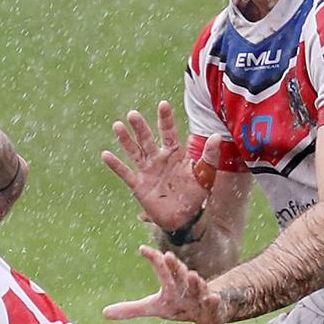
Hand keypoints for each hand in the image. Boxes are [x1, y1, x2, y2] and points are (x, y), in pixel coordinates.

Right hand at [102, 101, 220, 231]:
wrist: (185, 218)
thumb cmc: (196, 194)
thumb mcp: (205, 174)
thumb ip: (209, 155)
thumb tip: (217, 135)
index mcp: (175, 154)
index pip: (169, 132)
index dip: (165, 119)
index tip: (163, 104)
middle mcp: (159, 159)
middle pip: (147, 139)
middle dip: (140, 127)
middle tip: (133, 114)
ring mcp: (147, 171)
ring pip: (134, 152)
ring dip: (125, 140)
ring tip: (117, 126)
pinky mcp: (139, 186)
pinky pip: (125, 173)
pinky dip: (115, 165)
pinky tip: (106, 155)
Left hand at [102, 245, 228, 323]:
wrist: (206, 312)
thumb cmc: (178, 305)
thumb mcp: (153, 308)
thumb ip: (130, 309)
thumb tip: (103, 313)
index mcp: (170, 283)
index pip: (161, 268)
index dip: (153, 258)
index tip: (141, 248)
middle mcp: (185, 285)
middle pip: (179, 274)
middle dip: (174, 266)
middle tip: (168, 256)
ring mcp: (200, 295)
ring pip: (198, 286)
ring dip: (196, 282)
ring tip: (194, 275)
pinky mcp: (212, 306)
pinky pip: (214, 303)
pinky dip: (214, 300)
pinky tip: (214, 297)